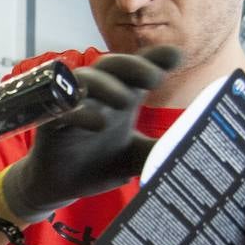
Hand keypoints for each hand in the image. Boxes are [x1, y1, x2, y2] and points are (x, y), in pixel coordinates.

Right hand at [2, 45, 180, 220]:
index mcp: (122, 97)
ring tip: (125, 101)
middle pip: (113, 65)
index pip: (139, 70)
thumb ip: (158, 152)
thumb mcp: (135, 158)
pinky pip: (63, 107)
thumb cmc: (98, 166)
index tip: (176, 57)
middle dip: (133, 66)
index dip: (155, 59)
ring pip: (86, 78)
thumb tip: (193, 154)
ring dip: (106, 85)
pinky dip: (80, 112)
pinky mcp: (50, 120)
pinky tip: (97, 124)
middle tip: (154, 78)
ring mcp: (73, 105)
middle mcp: (98, 95)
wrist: (61, 187)